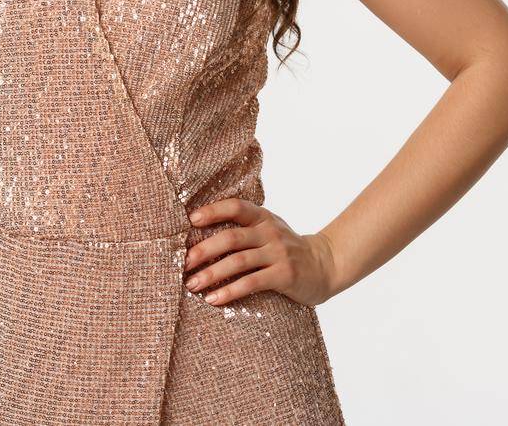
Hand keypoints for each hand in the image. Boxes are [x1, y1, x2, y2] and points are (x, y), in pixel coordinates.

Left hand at [181, 197, 338, 307]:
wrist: (324, 266)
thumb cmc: (286, 250)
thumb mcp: (268, 231)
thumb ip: (244, 229)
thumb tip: (200, 237)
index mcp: (263, 217)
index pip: (235, 206)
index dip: (213, 211)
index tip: (191, 220)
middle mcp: (270, 231)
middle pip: (231, 237)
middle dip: (203, 250)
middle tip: (183, 264)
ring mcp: (278, 253)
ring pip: (238, 261)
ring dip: (211, 274)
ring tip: (192, 285)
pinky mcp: (284, 275)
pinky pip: (251, 282)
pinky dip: (230, 291)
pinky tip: (214, 299)